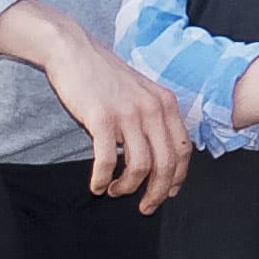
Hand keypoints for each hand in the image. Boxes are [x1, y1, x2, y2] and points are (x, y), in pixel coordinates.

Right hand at [0, 7, 190, 212]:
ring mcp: (128, 114)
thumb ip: (155, 118)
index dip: (177, 177)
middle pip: (166, 163)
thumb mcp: (142, 93)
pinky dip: (102, 179)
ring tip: (115, 191)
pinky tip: (97, 185)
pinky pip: (107, 160)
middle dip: (157, 191)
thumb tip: (160, 153)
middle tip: (145, 207)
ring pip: (139, 166)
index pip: (183, 150)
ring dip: (128, 187)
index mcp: (166, 104)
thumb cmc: (106, 77)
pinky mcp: (101, 118)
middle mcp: (152, 109)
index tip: (167, 193)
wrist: (75, 52)